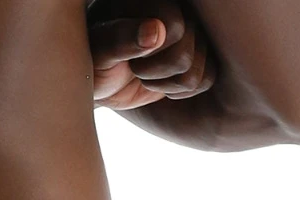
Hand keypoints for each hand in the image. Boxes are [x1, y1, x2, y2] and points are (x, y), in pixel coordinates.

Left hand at [89, 2, 217, 110]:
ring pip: (197, 71)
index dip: (150, 50)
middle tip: (134, 66)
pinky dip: (180, 90)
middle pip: (186, 53)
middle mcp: (178, 7)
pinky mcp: (199, 54)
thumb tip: (157, 31)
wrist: (99, 78)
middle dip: (156, 70)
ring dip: (166, 83)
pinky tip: (161, 82)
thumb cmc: (93, 60)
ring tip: (144, 73)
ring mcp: (192, 31)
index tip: (126, 51)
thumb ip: (120, 38)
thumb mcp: (98, 50)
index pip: (175, 27)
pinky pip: (206, 79)